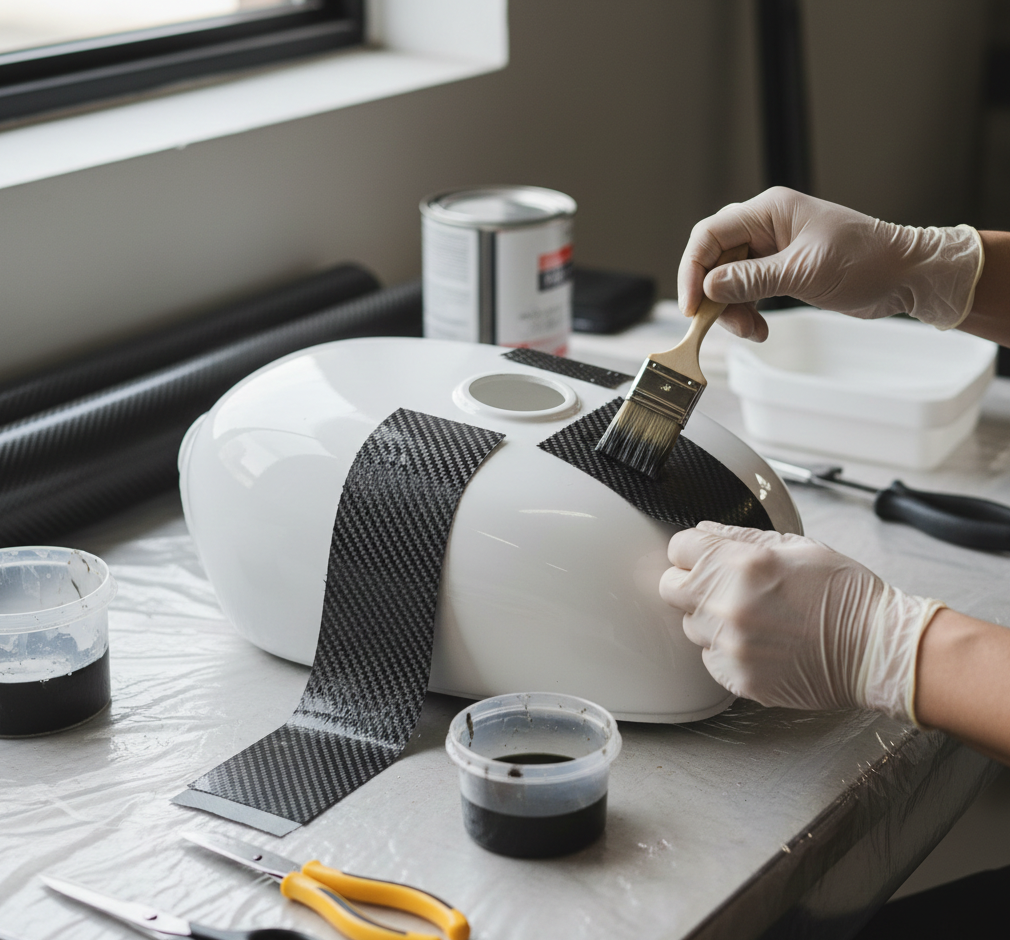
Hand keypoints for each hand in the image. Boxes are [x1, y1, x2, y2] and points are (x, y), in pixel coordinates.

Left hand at [658, 521, 944, 720]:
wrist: (876, 649)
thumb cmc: (845, 595)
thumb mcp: (796, 546)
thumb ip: (740, 537)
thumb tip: (705, 532)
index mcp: (741, 564)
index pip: (678, 548)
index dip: (693, 551)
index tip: (705, 557)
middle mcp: (727, 604)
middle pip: (671, 587)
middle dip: (691, 582)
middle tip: (722, 586)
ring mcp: (730, 644)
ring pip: (690, 625)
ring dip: (710, 619)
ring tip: (754, 616)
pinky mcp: (737, 677)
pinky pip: (709, 657)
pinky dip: (726, 650)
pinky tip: (760, 642)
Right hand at [677, 187, 982, 340]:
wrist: (906, 275)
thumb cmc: (867, 261)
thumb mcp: (804, 271)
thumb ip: (752, 279)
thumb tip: (709, 287)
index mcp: (770, 211)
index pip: (711, 236)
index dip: (693, 271)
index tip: (692, 305)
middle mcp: (767, 226)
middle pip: (715, 259)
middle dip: (713, 295)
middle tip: (717, 323)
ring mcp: (773, 249)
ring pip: (729, 280)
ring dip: (732, 309)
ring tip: (750, 330)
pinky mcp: (781, 270)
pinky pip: (748, 290)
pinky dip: (748, 311)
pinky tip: (759, 328)